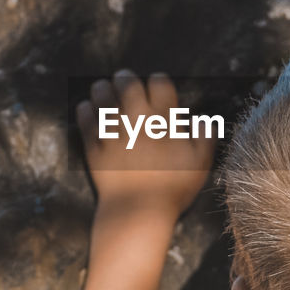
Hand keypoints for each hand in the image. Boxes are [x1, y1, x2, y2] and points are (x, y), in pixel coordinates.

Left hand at [76, 70, 214, 219]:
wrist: (137, 211)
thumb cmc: (172, 189)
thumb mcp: (200, 164)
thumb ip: (205, 137)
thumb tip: (201, 120)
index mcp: (163, 120)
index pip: (159, 83)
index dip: (158, 80)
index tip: (157, 85)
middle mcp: (136, 118)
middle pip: (127, 82)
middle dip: (126, 77)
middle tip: (125, 79)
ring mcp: (112, 129)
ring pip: (102, 93)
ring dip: (104, 88)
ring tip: (104, 89)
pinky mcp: (93, 143)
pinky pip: (85, 115)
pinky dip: (86, 108)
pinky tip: (89, 108)